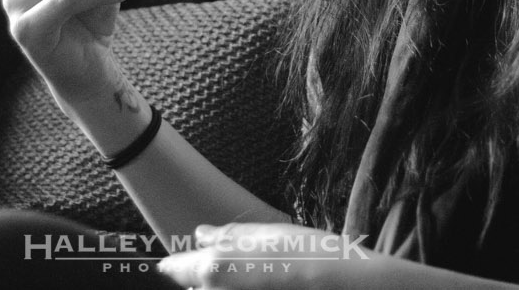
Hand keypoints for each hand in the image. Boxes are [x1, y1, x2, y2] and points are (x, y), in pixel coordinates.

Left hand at [159, 222, 377, 289]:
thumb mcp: (269, 234)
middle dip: (206, 279)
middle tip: (237, 267)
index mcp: (219, 269)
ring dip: (224, 287)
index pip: (179, 270)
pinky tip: (267, 284)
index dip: (174, 266)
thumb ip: (229, 235)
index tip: (168, 265)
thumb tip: (201, 234)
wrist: (350, 288)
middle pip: (199, 288)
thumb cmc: (312, 256)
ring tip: (258, 277)